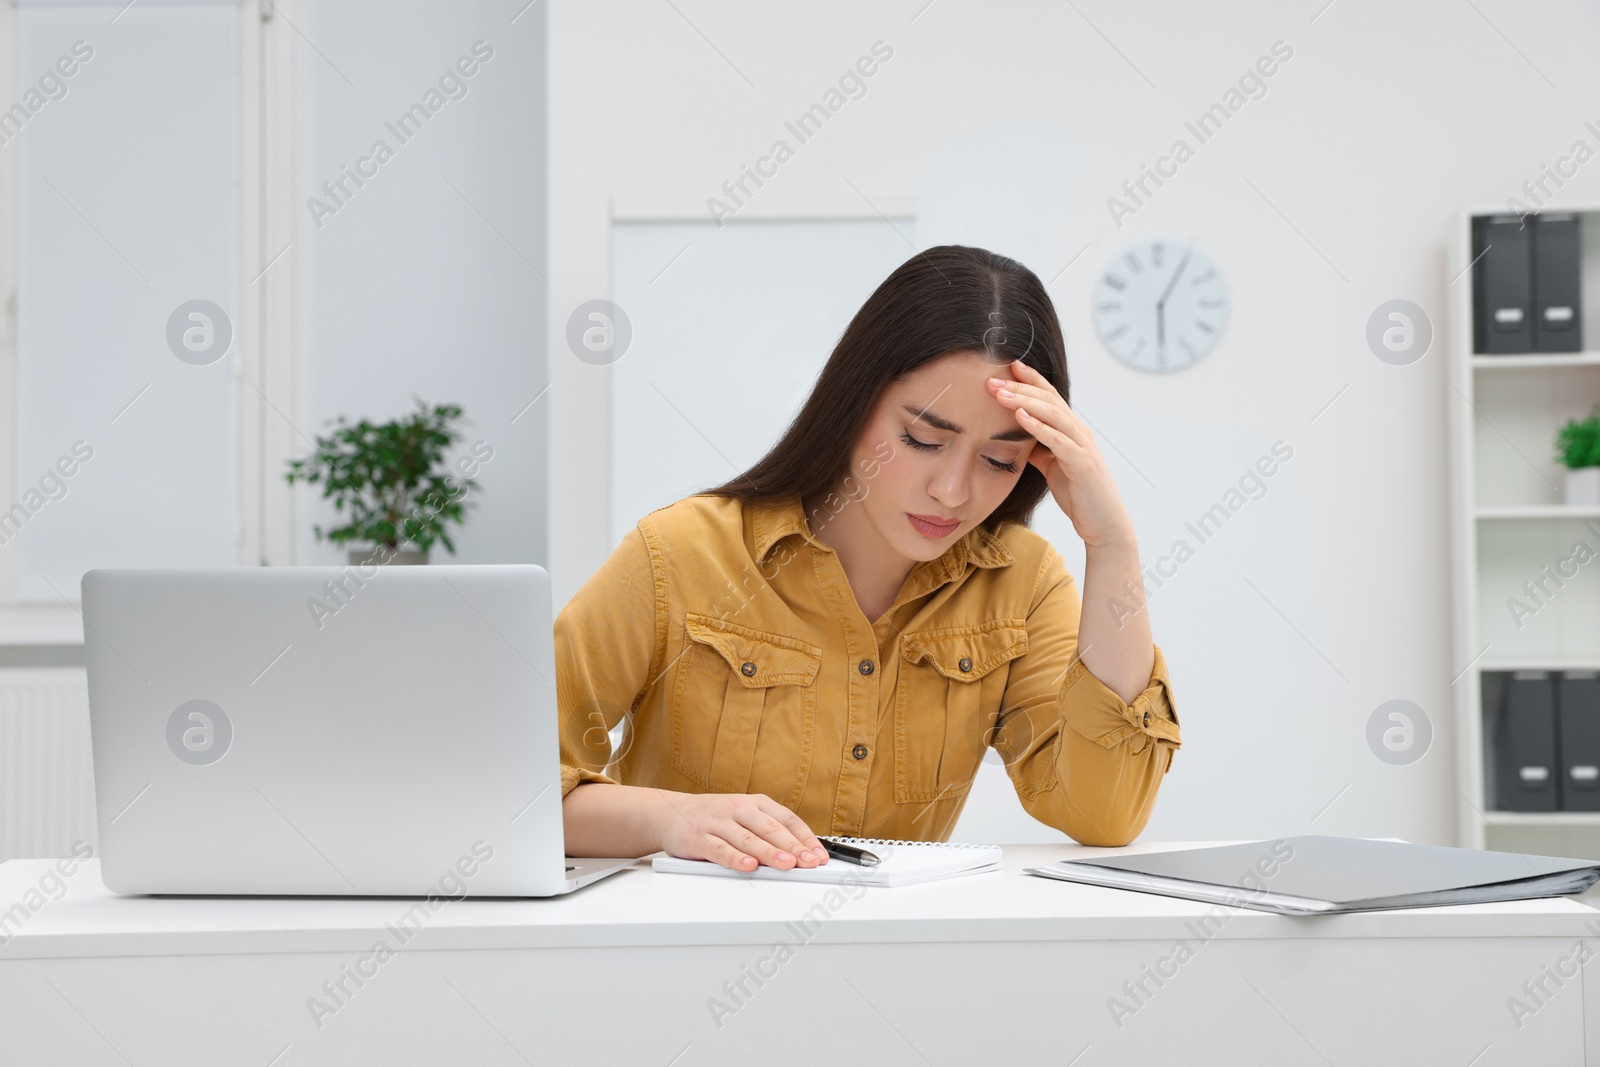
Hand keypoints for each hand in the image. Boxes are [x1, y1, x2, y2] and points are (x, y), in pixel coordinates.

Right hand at [655, 791, 830, 872]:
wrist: (670, 812)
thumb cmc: (714, 818)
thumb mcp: (744, 816)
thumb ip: (769, 833)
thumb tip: (801, 854)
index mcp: (754, 803)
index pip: (786, 819)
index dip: (805, 838)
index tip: (819, 855)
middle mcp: (738, 809)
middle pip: (770, 828)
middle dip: (792, 846)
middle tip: (809, 861)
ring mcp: (718, 822)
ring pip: (747, 839)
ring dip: (769, 853)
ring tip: (787, 865)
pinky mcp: (699, 837)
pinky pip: (719, 849)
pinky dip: (735, 858)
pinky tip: (748, 866)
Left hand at [987, 360, 1136, 548]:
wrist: (1102, 523)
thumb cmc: (1078, 494)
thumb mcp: (1052, 466)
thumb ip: (1038, 448)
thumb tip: (1016, 435)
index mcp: (1072, 431)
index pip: (1050, 396)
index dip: (1031, 379)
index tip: (1008, 366)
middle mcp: (1079, 433)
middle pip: (1049, 400)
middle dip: (1020, 387)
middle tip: (992, 379)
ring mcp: (1083, 447)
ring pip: (1054, 415)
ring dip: (1025, 402)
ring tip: (1000, 394)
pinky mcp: (1082, 464)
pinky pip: (1059, 441)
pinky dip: (1039, 427)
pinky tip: (1020, 417)